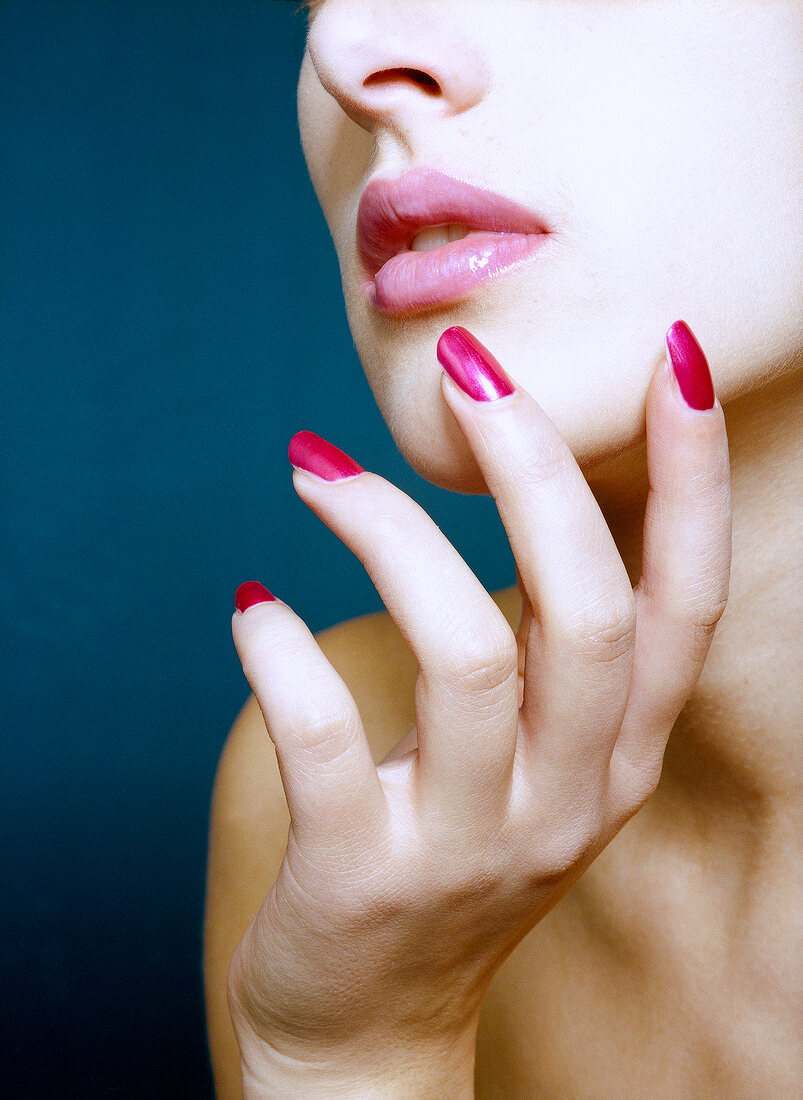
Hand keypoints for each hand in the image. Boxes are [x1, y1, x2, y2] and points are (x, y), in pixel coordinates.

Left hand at [228, 323, 730, 1097]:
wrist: (373, 1027)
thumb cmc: (448, 855)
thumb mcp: (536, 764)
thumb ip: (551, 657)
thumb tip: (528, 481)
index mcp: (620, 758)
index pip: (687, 606)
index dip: (691, 482)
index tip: (666, 361)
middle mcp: (566, 800)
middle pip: (588, 610)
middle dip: (535, 468)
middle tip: (469, 369)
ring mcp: (467, 845)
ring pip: (466, 656)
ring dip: (386, 534)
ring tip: (313, 468)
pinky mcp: (361, 876)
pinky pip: (324, 734)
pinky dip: (279, 648)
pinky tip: (250, 604)